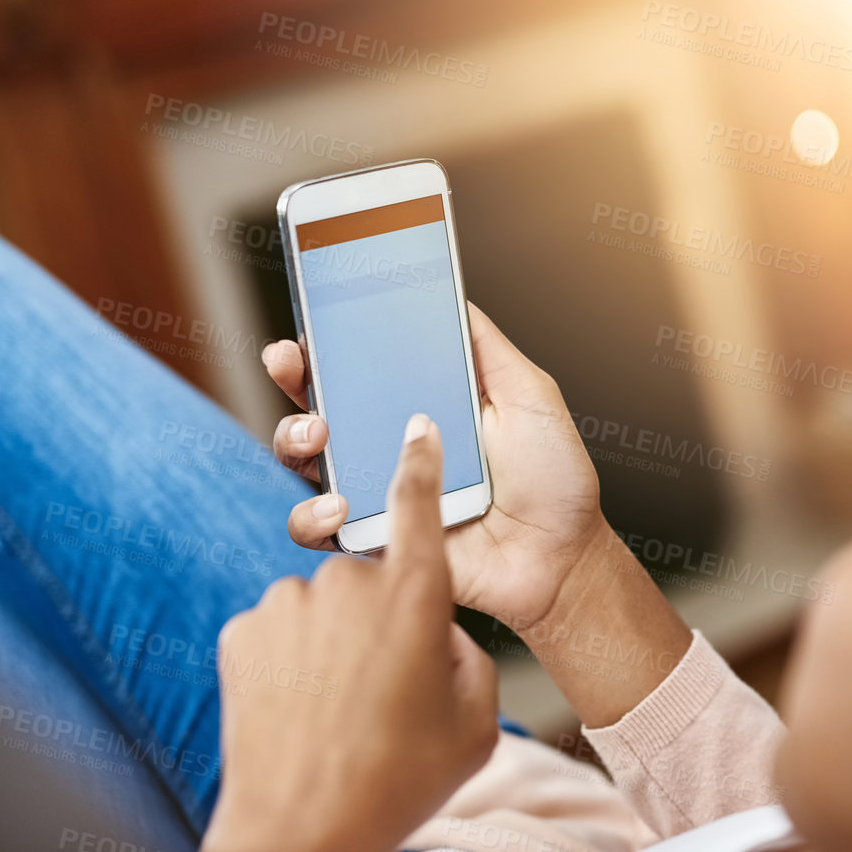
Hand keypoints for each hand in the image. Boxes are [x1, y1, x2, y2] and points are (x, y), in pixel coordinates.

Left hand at [189, 415, 498, 851]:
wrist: (299, 834)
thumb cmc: (400, 782)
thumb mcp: (476, 722)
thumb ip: (466, 655)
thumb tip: (435, 632)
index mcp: (417, 597)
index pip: (420, 504)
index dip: (421, 462)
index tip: (417, 426)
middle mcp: (349, 584)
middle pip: (373, 578)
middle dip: (383, 620)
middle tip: (388, 691)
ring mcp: (288, 602)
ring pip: (323, 606)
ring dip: (334, 645)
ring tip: (340, 715)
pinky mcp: (242, 630)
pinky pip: (279, 631)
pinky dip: (291, 663)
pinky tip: (300, 714)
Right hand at [263, 304, 606, 630]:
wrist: (562, 559)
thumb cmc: (555, 481)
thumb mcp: (531, 396)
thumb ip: (487, 348)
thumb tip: (447, 293)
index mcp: (422, 404)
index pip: (361, 364)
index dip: (328, 341)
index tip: (311, 319)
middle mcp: (389, 444)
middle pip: (318, 401)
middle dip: (293, 375)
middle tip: (289, 361)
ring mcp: (377, 491)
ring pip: (304, 460)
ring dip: (295, 437)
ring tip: (319, 433)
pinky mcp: (373, 540)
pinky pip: (318, 529)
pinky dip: (314, 516)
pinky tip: (340, 505)